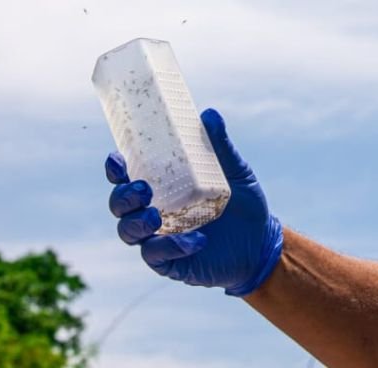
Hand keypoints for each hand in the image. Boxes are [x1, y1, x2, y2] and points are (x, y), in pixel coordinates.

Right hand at [104, 108, 283, 295]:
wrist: (262, 241)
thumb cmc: (243, 202)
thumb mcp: (235, 171)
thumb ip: (220, 146)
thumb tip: (210, 114)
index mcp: (162, 185)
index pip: (126, 175)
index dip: (115, 168)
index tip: (118, 159)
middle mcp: (153, 210)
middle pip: (119, 204)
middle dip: (123, 196)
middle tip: (143, 189)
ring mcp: (159, 237)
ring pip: (128, 232)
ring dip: (136, 223)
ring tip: (155, 217)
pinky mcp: (171, 262)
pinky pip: (156, 257)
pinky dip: (171, 247)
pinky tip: (196, 240)